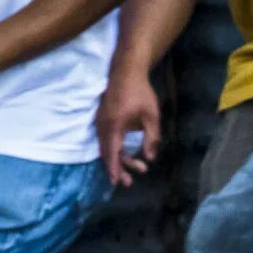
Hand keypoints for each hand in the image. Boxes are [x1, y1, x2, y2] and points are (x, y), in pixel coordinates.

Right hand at [97, 65, 160, 186]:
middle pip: (107, 152)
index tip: (117, 182)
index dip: (114, 169)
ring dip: (118, 158)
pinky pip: (105, 138)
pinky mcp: (103, 118)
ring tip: (137, 167)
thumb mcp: (151, 116)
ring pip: (106, 146)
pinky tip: (126, 153)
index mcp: (114, 125)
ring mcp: (101, 120)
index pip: (111, 152)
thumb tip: (150, 158)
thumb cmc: (140, 92)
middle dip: (118, 168)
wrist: (126, 70)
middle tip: (131, 181)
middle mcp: (103, 124)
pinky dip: (114, 149)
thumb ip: (152, 138)